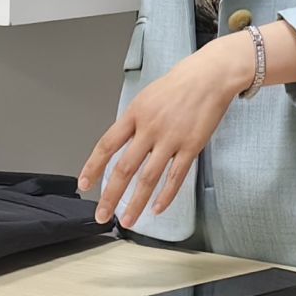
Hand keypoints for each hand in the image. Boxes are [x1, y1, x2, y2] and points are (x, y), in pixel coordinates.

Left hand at [81, 35, 253, 224]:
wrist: (211, 75)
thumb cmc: (180, 83)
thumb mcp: (147, 97)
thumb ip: (134, 122)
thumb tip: (122, 144)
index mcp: (135, 114)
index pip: (106, 145)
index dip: (92, 167)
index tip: (84, 185)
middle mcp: (150, 128)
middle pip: (124, 168)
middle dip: (110, 196)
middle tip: (103, 214)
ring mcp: (171, 138)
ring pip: (148, 178)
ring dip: (136, 203)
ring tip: (129, 220)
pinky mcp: (191, 146)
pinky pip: (175, 177)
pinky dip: (165, 196)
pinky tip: (157, 208)